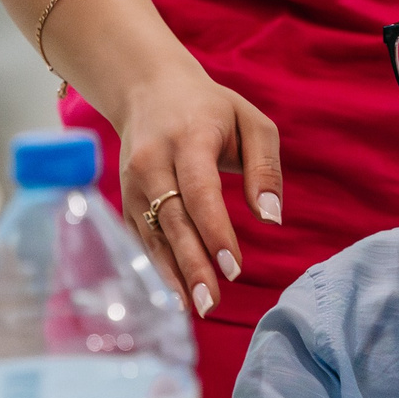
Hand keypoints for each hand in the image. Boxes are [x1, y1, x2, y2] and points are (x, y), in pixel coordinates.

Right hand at [110, 69, 282, 318]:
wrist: (147, 89)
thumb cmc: (210, 108)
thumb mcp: (251, 122)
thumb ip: (266, 168)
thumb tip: (272, 218)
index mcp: (188, 139)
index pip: (200, 192)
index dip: (215, 231)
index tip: (233, 267)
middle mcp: (153, 162)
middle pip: (173, 220)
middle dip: (192, 264)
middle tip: (212, 302)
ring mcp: (133, 183)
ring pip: (153, 234)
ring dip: (173, 274)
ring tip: (195, 308)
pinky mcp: (126, 199)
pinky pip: (141, 238)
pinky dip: (157, 268)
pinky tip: (175, 295)